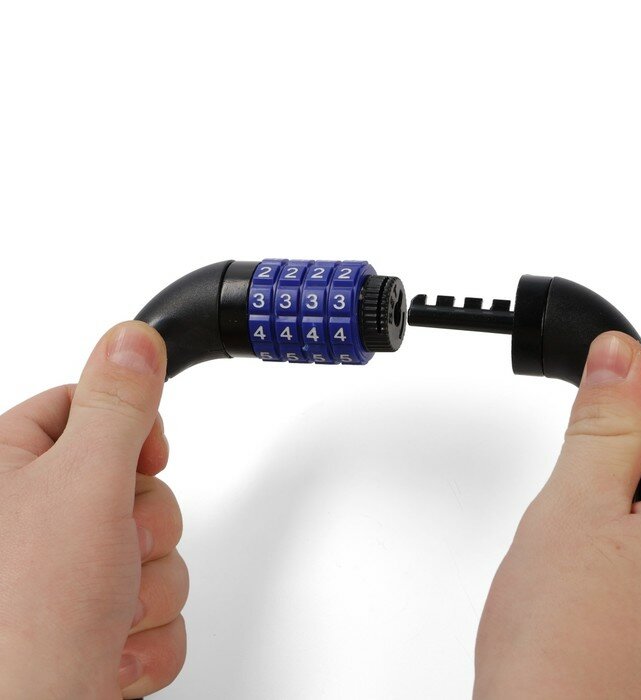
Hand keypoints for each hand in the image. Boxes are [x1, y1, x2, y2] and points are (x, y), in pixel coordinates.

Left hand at [0, 321, 187, 698]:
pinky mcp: (98, 624)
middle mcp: (33, 520)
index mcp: (9, 469)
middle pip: (134, 483)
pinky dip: (145, 635)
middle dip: (141, 528)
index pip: (87, 408)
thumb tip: (133, 337)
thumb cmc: (23, 622)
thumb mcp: (83, 485)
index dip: (130, 430)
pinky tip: (107, 652)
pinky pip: (157, 606)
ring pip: (154, 549)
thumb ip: (117, 405)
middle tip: (108, 554)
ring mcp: (67, 577)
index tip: (141, 458)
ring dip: (147, 589)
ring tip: (102, 616)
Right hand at [474, 331, 640, 697]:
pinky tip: (607, 619)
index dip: (628, 433)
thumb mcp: (573, 508)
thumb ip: (604, 424)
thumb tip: (620, 354)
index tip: (595, 459)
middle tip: (587, 535)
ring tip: (591, 586)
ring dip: (633, 542)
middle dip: (631, 493)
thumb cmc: (566, 652)